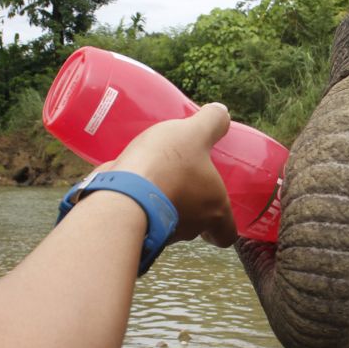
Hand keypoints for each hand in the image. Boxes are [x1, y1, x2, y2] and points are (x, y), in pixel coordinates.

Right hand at [106, 103, 237, 246]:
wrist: (122, 191)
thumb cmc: (167, 165)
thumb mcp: (194, 133)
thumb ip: (212, 122)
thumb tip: (222, 113)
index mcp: (214, 210)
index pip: (226, 234)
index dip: (223, 227)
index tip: (215, 217)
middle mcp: (190, 227)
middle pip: (196, 226)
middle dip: (191, 207)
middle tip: (184, 184)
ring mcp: (161, 233)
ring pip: (167, 222)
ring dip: (163, 204)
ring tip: (154, 176)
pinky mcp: (134, 228)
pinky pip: (141, 216)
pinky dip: (139, 204)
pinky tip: (132, 181)